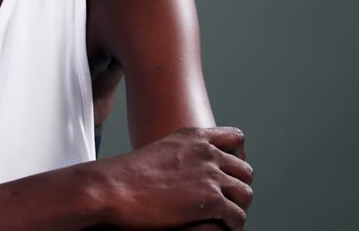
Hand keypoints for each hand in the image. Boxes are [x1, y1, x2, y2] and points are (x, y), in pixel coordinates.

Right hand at [94, 127, 252, 230]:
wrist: (113, 188)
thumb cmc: (127, 177)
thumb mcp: (159, 152)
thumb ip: (180, 156)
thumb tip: (184, 170)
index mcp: (194, 137)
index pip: (236, 138)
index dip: (237, 157)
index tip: (228, 173)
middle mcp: (206, 152)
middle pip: (245, 170)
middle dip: (239, 187)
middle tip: (227, 202)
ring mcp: (210, 175)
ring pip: (245, 193)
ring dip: (238, 207)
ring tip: (226, 218)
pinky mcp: (210, 199)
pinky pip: (238, 214)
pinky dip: (233, 224)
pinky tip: (221, 226)